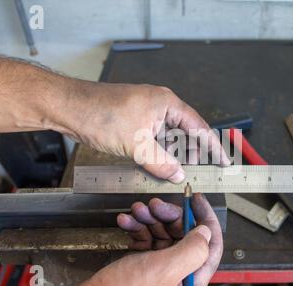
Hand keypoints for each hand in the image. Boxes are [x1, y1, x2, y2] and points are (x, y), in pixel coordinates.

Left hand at [57, 82, 229, 182]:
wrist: (69, 108)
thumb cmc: (100, 115)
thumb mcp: (136, 145)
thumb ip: (161, 163)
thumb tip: (178, 175)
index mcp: (167, 103)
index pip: (199, 127)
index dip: (213, 146)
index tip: (224, 161)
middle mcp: (160, 106)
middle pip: (186, 133)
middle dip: (191, 155)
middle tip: (196, 174)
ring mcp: (147, 114)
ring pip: (169, 138)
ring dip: (172, 156)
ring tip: (175, 175)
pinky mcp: (135, 122)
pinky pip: (154, 140)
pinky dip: (158, 154)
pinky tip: (157, 168)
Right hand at [67, 193, 222, 285]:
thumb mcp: (164, 270)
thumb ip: (192, 250)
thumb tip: (206, 233)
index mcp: (191, 281)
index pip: (210, 247)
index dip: (206, 220)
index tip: (197, 200)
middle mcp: (178, 276)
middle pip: (183, 235)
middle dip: (168, 216)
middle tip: (155, 205)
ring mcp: (159, 270)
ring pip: (162, 234)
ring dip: (149, 219)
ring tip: (137, 211)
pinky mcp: (142, 265)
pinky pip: (146, 240)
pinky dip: (137, 228)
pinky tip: (126, 222)